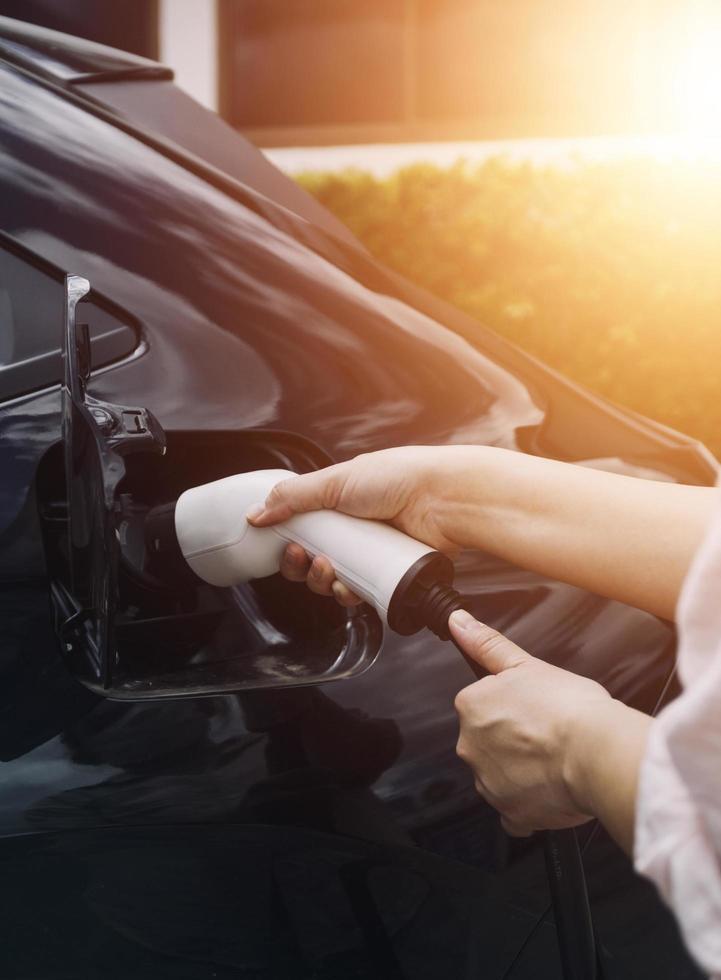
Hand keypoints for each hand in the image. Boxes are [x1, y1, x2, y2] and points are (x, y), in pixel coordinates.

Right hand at [246, 446, 476, 604]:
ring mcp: (373, 553)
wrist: (444, 498)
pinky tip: (350, 588)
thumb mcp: (336, 481)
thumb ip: (292, 497)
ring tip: (330, 569)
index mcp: (341, 503)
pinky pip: (360, 594)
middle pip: (314, 560)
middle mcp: (356, 529)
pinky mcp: (390, 575)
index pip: (303, 529)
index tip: (284, 544)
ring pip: (335, 581)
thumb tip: (256, 514)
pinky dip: (349, 595)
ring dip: (323, 582)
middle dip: (303, 566)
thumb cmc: (400, 478)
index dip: (289, 542)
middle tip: (305, 558)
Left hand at [449, 609, 611, 835]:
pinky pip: (513, 812)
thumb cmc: (568, 707)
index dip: (512, 705)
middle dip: (513, 739)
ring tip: (555, 759)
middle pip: (488, 741)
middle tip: (547, 733)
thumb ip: (486, 644)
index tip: (534, 708)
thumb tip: (458, 622)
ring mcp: (489, 783)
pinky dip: (527, 804)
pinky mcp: (511, 814)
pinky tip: (549, 791)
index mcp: (471, 708)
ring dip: (521, 770)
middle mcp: (470, 747)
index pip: (482, 705)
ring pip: (499, 774)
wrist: (597, 752)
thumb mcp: (526, 663)